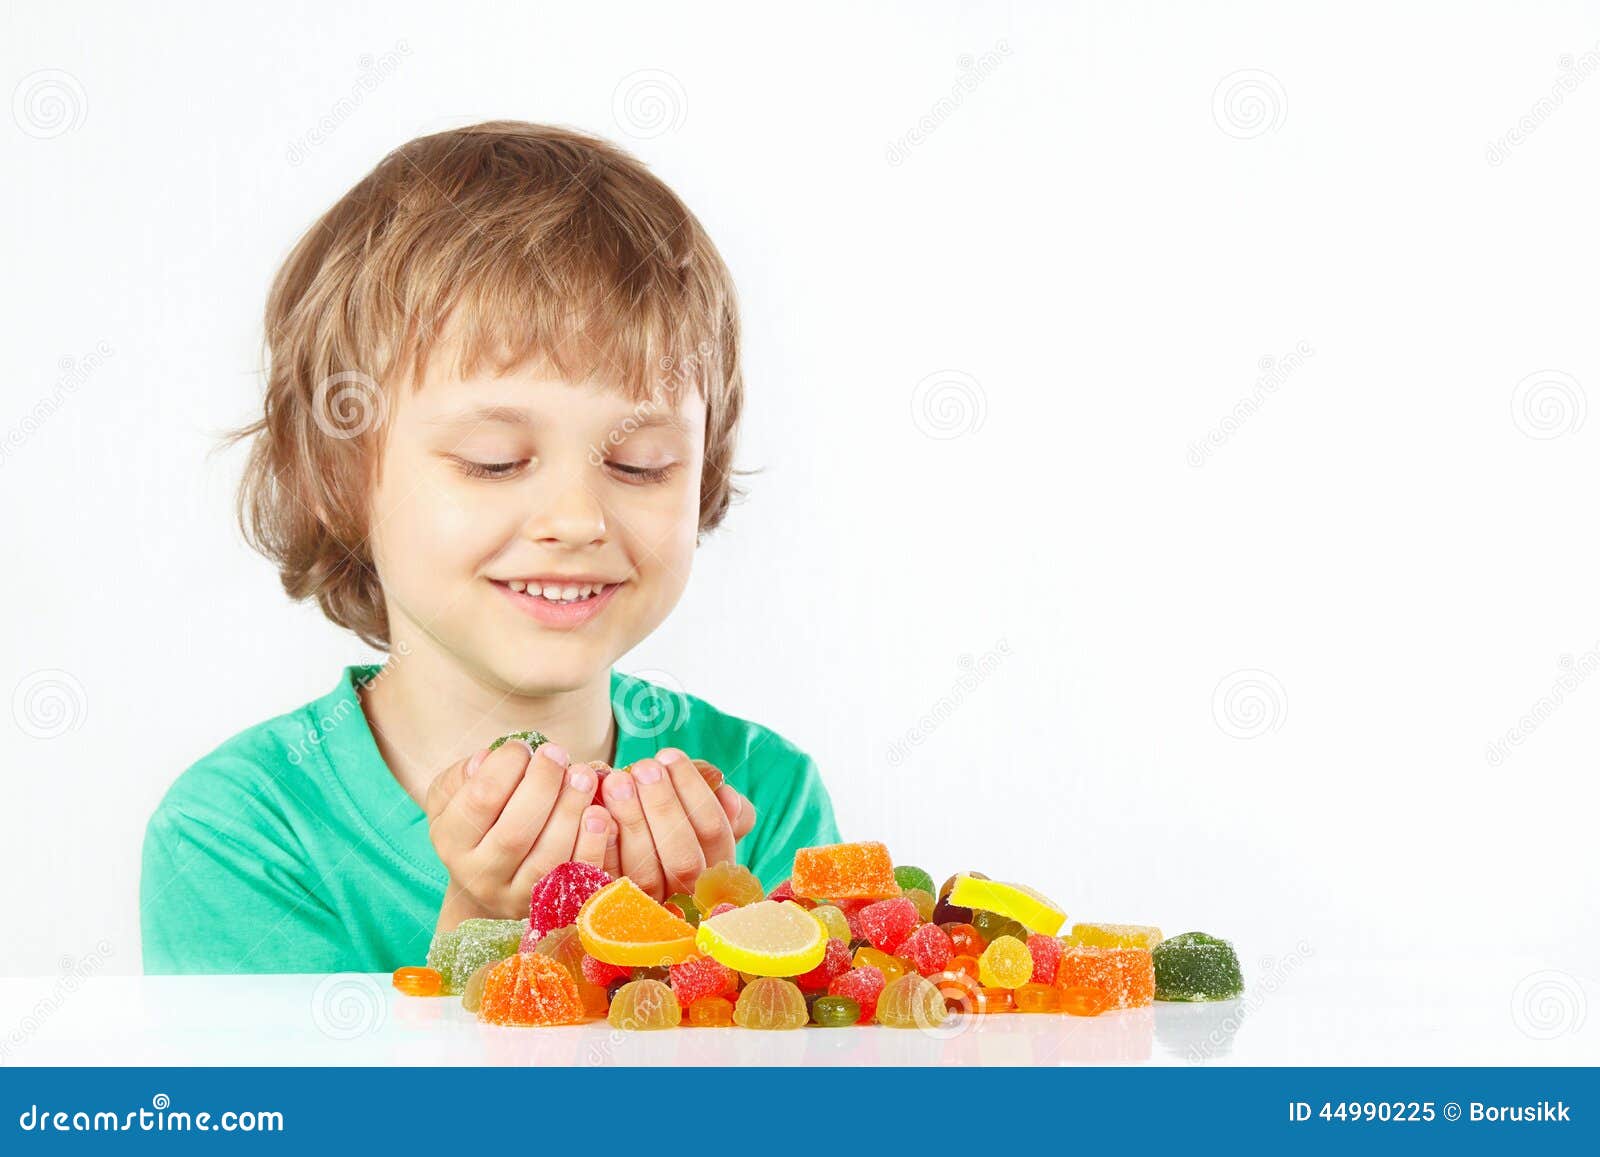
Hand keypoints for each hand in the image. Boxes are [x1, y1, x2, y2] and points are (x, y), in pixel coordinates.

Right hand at [424, 741, 618, 931]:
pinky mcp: (552, 907)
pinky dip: (593, 844)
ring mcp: (517, 897)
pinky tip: (599, 813)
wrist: (493, 880)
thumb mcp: (457, 794)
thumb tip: (486, 759)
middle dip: (543, 785)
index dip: (506, 766)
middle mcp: (480, 876)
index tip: (524, 746)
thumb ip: (465, 775)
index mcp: (451, 841)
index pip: (480, 799)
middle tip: (559, 754)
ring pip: (548, 859)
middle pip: (515, 833)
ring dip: (571, 812)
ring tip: (584, 776)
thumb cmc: (481, 819)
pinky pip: (577, 879)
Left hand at [599, 747, 756, 899]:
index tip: (670, 756)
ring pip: (645, 872)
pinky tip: (595, 813)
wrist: (622, 848)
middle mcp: (687, 894)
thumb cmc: (666, 818)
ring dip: (631, 822)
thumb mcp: (697, 809)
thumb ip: (717, 803)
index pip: (714, 832)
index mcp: (715, 866)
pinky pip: (608, 883)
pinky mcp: (612, 910)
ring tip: (616, 781)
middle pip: (683, 858)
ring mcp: (650, 907)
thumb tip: (729, 797)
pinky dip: (602, 847)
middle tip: (643, 768)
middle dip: (663, 807)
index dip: (693, 792)